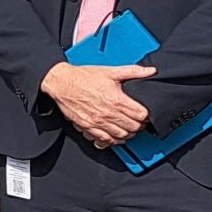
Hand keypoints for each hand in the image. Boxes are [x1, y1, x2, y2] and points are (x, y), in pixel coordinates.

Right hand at [40, 61, 154, 145]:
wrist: (61, 83)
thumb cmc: (83, 77)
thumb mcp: (111, 71)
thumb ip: (133, 71)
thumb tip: (150, 71)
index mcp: (117, 100)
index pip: (141, 115)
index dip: (147, 115)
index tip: (145, 113)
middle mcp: (108, 113)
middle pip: (133, 127)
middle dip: (139, 125)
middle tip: (138, 121)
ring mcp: (98, 122)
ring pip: (121, 136)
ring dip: (127, 134)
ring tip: (128, 128)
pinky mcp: (88, 127)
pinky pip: (105, 140)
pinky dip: (113, 140)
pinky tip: (115, 134)